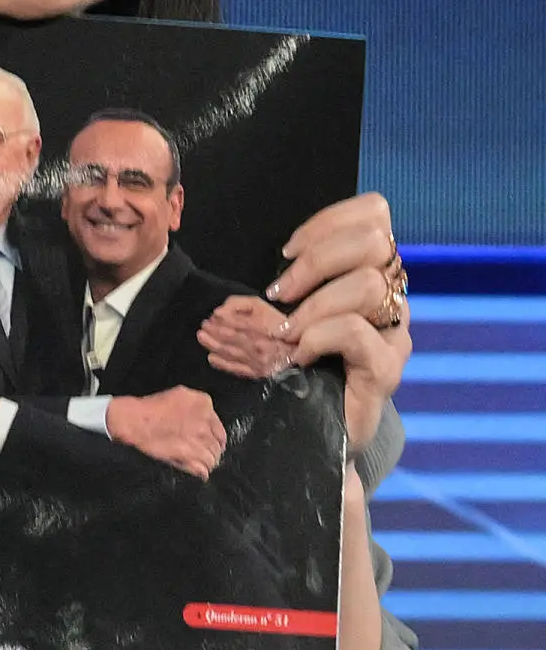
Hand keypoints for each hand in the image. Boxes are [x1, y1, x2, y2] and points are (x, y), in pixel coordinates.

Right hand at [106, 387, 226, 478]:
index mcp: (203, 404)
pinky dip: (201, 472)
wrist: (133, 421)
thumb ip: (197, 407)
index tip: (211, 444)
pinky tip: (199, 473)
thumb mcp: (180, 396)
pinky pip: (202, 469)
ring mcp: (197, 439)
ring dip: (207, 463)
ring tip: (200, 465)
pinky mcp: (188, 454)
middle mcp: (204, 422)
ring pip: (212, 458)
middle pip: (217, 446)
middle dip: (211, 452)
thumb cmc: (149, 409)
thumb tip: (206, 420)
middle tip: (204, 456)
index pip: (220, 430)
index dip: (215, 440)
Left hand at [198, 295, 295, 380]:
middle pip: (229, 338)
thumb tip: (221, 310)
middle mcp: (257, 344)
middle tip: (203, 327)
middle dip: (212, 332)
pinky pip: (236, 369)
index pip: (233, 323)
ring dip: (212, 345)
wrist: (303, 350)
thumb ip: (242, 304)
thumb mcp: (264, 306)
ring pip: (229, 352)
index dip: (219, 320)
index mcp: (261, 327)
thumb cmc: (284, 326)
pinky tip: (211, 358)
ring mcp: (256, 360)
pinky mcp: (256, 372)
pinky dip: (221, 363)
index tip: (211, 317)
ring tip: (202, 337)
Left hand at [263, 192, 410, 448]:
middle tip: (279, 294)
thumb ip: (287, 279)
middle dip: (318, 259)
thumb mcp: (280, 311)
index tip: (284, 252)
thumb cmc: (287, 366)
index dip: (330, 221)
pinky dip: (319, 337)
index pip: (375, 215)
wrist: (306, 434)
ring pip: (369, 286)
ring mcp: (393, 333)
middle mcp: (390, 297)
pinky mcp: (386, 369)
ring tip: (285, 333)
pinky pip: (357, 333)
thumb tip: (256, 253)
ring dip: (314, 305)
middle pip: (375, 241)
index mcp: (368, 272)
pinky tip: (298, 356)